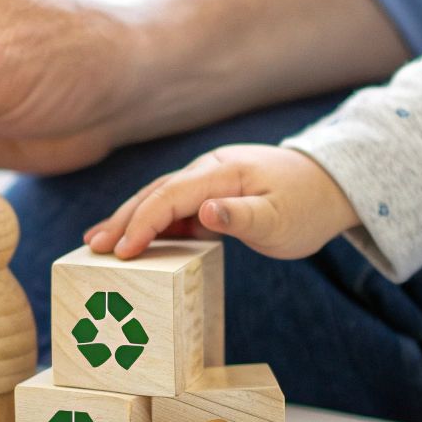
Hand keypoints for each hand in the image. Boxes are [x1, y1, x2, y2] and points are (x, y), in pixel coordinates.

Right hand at [85, 144, 360, 259]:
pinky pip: (173, 206)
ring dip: (129, 219)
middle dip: (123, 219)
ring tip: (97, 244)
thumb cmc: (307, 207)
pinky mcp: (211, 193)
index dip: (144, 222)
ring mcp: (208, 179)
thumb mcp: (281, 220)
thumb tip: (205, 211)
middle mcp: (210, 169)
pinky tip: (132, 240)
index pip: (172, 195)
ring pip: (160, 197)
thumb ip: (243, 217)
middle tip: (93, 247)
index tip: (123, 251)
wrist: (329, 186)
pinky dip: (150, 222)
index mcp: (224, 173)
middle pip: (156, 192)